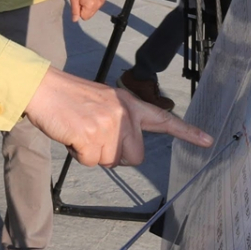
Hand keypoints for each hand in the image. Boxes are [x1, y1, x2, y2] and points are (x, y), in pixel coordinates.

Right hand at [24, 67, 212, 166]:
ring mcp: (108, 125)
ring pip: (110, 161)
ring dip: (92, 153)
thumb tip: (120, 152)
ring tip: (79, 129)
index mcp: (129, 103)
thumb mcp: (103, 102)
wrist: (43, 88)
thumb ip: (119, 121)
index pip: (164, 119)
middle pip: (134, 157)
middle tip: (93, 134)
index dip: (187, 132)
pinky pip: (91, 162)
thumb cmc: (68, 98)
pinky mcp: (91, 136)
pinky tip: (71, 134)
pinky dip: (78, 154)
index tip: (208, 141)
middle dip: (113, 154)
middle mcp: (124, 113)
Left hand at [70, 0, 104, 21]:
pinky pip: (96, 7)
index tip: (79, 3)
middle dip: (84, 10)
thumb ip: (75, 11)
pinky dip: (93, 4)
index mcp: (90, 6)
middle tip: (82, 0)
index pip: (84, 17)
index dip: (80, 11)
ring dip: (88, 7)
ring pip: (93, 11)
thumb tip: (75, 20)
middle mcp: (98, 5)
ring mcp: (101, 2)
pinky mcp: (102, 0)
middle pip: (89, 15)